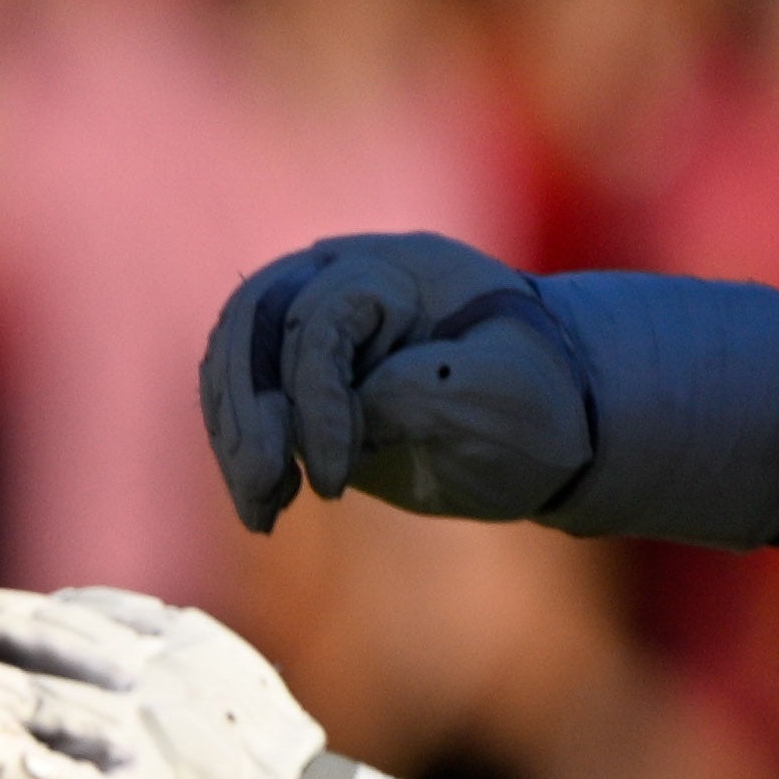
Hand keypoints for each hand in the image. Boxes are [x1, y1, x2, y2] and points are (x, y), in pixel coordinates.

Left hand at [0, 580, 345, 778]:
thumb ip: (146, 638)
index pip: (54, 617)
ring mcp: (151, 754)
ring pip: (29, 701)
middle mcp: (164, 690)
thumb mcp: (222, 680)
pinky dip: (5, 758)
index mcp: (183, 650)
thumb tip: (58, 609)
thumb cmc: (256, 773)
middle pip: (29, 647)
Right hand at [206, 234, 591, 527]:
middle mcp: (346, 278)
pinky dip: (240, 451)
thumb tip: (350, 407)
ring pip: (232, 361)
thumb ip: (423, 391)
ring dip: (235, 439)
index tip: (335, 481)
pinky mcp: (295, 372)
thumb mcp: (502, 398)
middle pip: (252, 322)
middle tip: (266, 489)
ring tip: (263, 510)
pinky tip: (267, 501)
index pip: (320, 317)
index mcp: (403, 268)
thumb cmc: (538, 406)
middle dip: (248, 413)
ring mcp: (314, 321)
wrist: (545, 425)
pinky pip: (237, 398)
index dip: (315, 400)